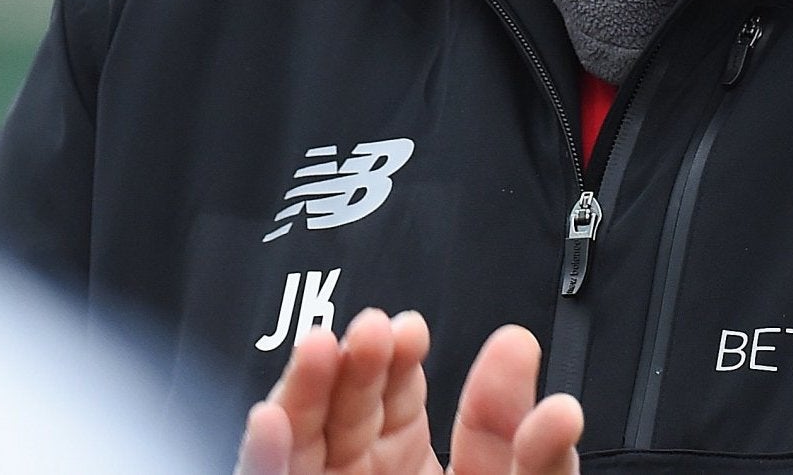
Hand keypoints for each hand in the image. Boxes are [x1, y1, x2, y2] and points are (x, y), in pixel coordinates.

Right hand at [235, 312, 580, 474]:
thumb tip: (532, 367)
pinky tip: (270, 421)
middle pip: (339, 412)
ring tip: (325, 351)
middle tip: (375, 334)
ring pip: (295, 443)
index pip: (394, 397)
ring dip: (304, 391)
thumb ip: (528, 454)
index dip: (399, 361)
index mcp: (403, 466)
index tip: (412, 331)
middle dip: (354, 366)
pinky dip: (260, 458)